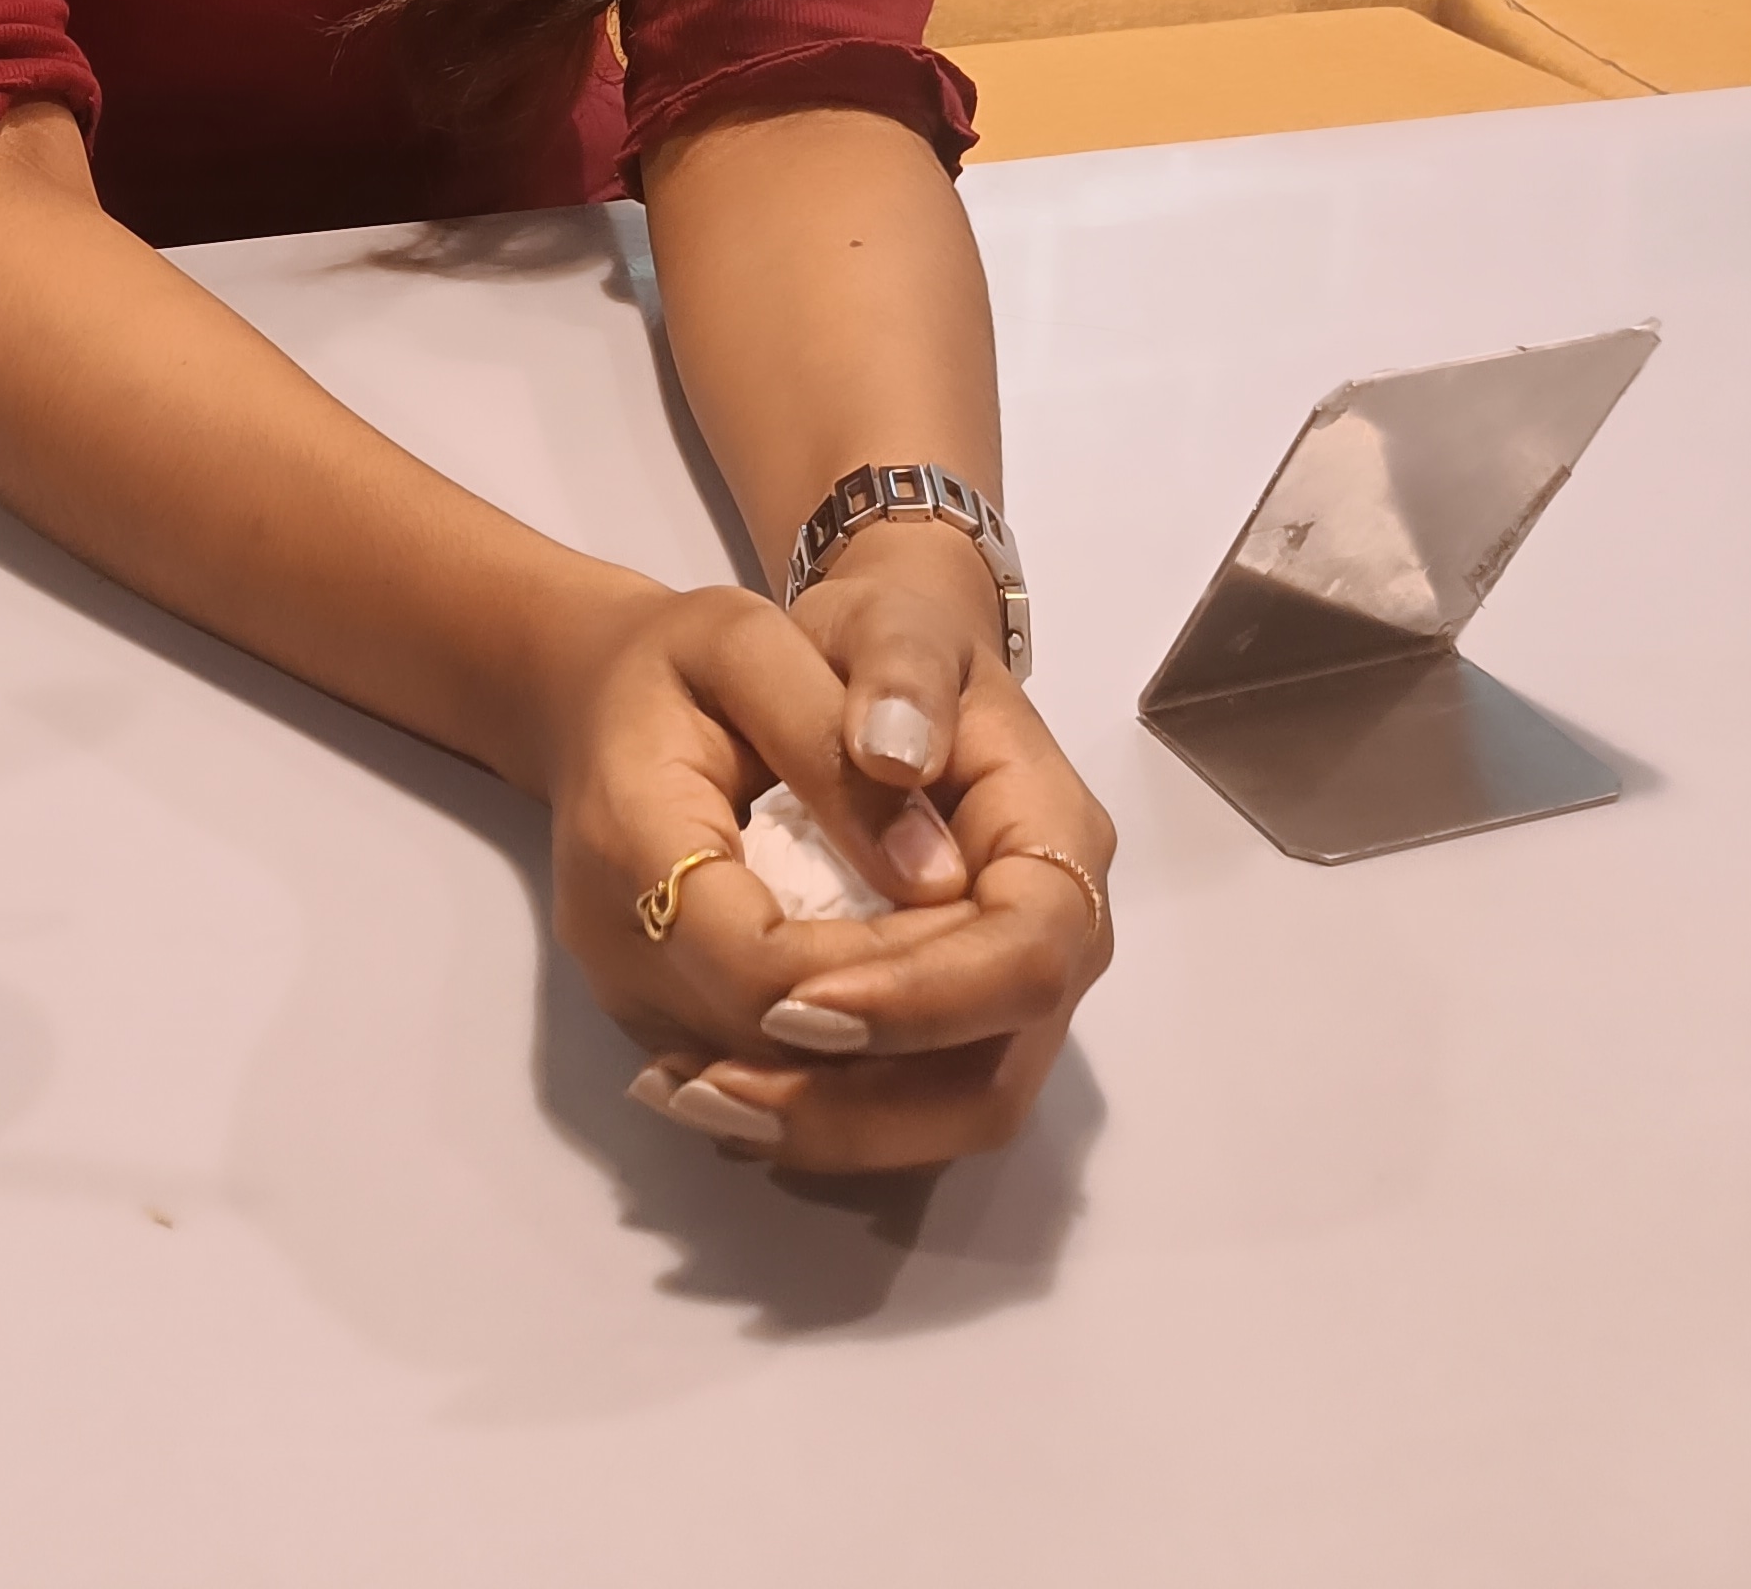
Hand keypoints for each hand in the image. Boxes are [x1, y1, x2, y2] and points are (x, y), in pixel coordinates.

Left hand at [614, 529, 1114, 1175]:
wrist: (873, 673)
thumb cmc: (883, 643)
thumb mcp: (883, 623)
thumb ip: (898, 676)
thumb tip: (897, 759)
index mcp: (1054, 838)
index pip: (1026, 955)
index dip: (923, 996)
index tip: (795, 996)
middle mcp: (1049, 944)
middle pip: (988, 1078)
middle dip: (859, 1099)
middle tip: (715, 1081)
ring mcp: (999, 1001)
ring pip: (941, 1118)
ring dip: (826, 1128)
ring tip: (696, 1097)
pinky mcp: (937, 1030)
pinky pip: (896, 1110)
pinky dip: (810, 1117)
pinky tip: (707, 1089)